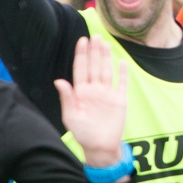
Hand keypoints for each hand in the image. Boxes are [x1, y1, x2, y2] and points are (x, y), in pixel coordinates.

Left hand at [57, 36, 128, 169]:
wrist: (100, 146)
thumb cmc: (82, 133)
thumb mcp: (70, 116)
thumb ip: (67, 97)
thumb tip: (59, 80)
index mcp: (80, 92)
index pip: (80, 69)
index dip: (81, 55)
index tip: (81, 41)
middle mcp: (94, 90)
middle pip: (94, 66)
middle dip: (93, 51)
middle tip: (94, 35)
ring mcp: (107, 94)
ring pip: (106, 71)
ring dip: (106, 57)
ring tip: (104, 43)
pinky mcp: (120, 100)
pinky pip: (121, 84)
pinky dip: (122, 73)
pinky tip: (121, 61)